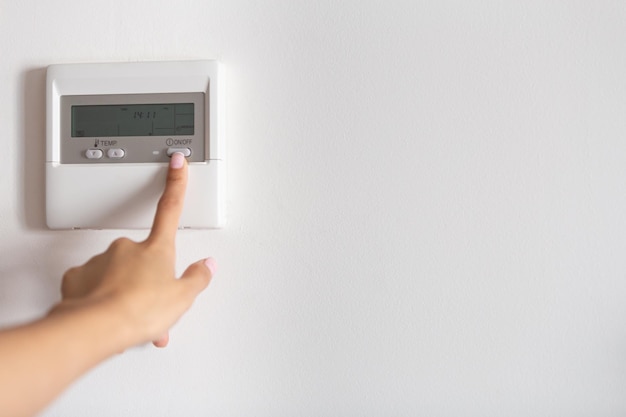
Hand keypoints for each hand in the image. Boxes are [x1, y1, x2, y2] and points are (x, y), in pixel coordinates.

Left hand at [50, 152, 214, 348]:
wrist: (97, 327)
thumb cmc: (139, 310)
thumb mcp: (182, 298)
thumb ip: (197, 278)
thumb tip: (206, 266)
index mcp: (156, 249)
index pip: (171, 209)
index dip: (176, 184)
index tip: (176, 162)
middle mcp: (126, 248)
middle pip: (141, 257)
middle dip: (146, 279)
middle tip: (150, 303)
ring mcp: (100, 261)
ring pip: (116, 275)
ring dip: (124, 293)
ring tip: (130, 317)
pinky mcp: (78, 277)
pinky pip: (92, 284)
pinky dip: (100, 298)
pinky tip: (107, 313)